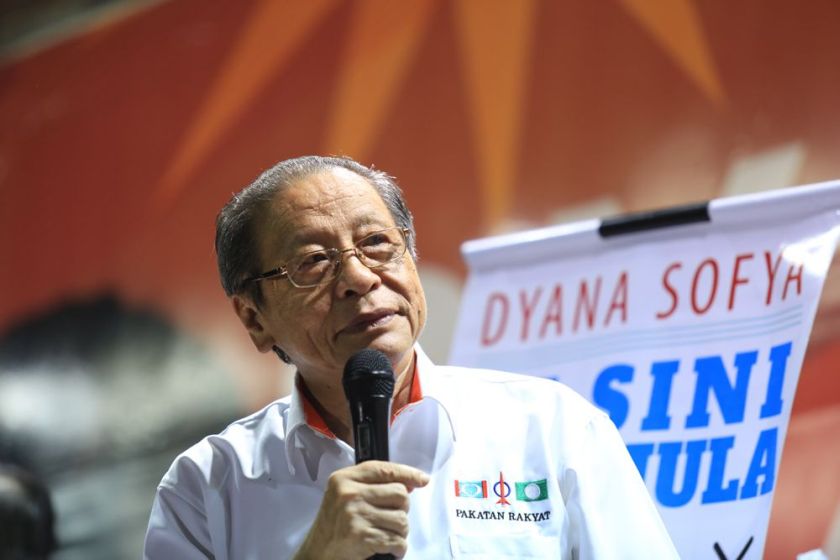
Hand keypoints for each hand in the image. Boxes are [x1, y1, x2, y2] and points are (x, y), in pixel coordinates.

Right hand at [293, 461, 429, 559]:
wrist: (317, 553)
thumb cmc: (333, 525)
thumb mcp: (344, 495)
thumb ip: (371, 485)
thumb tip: (410, 483)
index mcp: (344, 478)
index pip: (384, 469)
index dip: (408, 473)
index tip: (422, 480)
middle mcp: (349, 493)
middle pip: (400, 493)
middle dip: (402, 509)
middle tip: (392, 519)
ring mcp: (355, 514)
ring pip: (402, 519)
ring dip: (401, 531)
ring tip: (389, 535)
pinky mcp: (362, 537)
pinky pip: (397, 541)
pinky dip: (399, 548)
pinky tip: (391, 549)